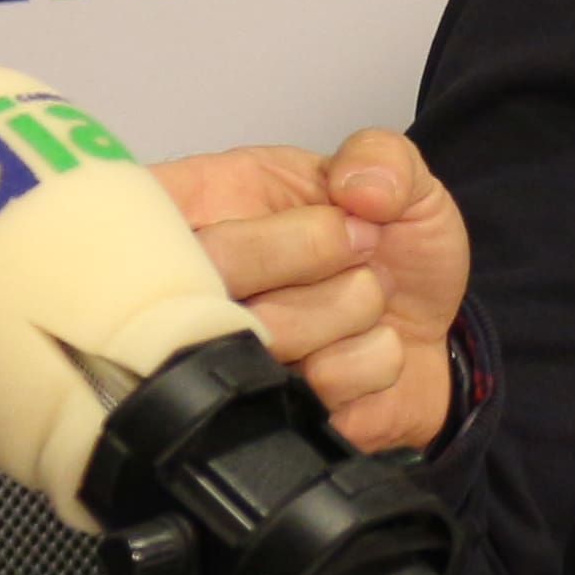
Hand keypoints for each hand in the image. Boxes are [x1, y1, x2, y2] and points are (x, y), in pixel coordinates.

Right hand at [157, 129, 469, 451]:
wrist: (435, 332)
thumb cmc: (389, 246)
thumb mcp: (396, 178)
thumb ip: (382, 158)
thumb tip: (360, 188)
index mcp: (206, 205)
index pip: (139, 208)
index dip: (175, 215)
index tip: (257, 213)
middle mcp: (199, 284)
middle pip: (211, 266)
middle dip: (310, 249)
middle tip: (363, 241)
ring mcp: (227, 358)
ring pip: (272, 332)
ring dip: (353, 306)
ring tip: (369, 295)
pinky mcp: (270, 416)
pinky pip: (323, 384)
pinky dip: (374, 359)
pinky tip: (373, 345)